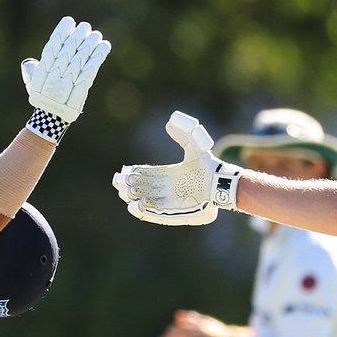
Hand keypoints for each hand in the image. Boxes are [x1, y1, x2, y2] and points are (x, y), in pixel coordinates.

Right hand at [21, 16, 110, 126]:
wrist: (50, 119)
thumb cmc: (43, 97)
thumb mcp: (33, 81)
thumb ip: (36, 68)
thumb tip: (34, 59)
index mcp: (41, 72)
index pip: (52, 48)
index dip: (61, 33)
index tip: (69, 21)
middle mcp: (53, 78)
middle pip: (68, 52)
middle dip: (78, 37)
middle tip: (85, 27)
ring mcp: (66, 86)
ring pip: (80, 60)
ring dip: (90, 45)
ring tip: (96, 35)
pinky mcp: (79, 93)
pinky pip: (90, 72)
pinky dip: (98, 58)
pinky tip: (104, 47)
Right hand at [113, 112, 242, 225]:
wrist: (217, 182)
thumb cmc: (207, 164)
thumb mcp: (194, 144)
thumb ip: (182, 133)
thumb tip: (170, 121)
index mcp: (169, 175)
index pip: (146, 175)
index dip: (134, 174)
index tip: (124, 171)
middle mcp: (167, 189)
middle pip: (142, 189)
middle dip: (128, 186)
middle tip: (119, 182)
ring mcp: (170, 202)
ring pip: (145, 202)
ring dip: (132, 198)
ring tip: (124, 192)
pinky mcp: (173, 212)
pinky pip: (155, 214)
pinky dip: (144, 211)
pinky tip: (136, 204)